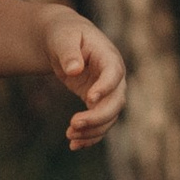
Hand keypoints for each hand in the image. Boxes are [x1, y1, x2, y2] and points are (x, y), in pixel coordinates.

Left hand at [41, 8, 127, 149]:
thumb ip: (68, 53)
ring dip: (93, 130)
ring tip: (70, 137)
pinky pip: (100, 123)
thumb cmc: (64, 34)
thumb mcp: (63, 38)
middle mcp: (114, 76)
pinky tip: (74, 145)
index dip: (105, 87)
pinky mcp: (98, 102)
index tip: (89, 99)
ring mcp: (108, 91)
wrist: (63, 40)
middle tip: (73, 125)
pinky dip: (90, 136)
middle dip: (98, 116)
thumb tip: (74, 70)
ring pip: (110, 116)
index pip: (114, 73)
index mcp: (108, 55)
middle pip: (116, 101)